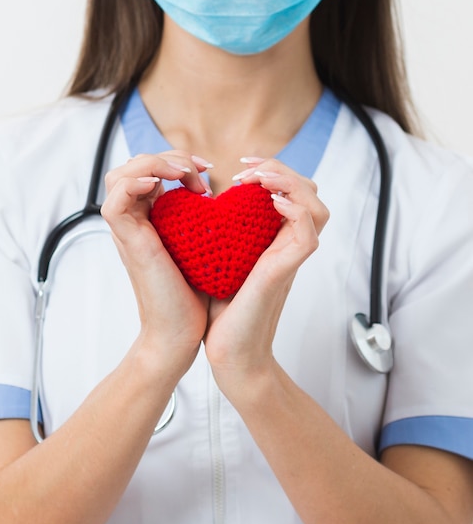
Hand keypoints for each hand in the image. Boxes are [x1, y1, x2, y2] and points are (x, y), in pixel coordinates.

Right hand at [101, 151, 211, 375]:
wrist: (180, 334)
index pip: (149, 170)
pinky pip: (116, 199)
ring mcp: (128, 231)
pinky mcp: (128, 241)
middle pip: (133, 166)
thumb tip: (216, 195)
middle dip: (169, 157)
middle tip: (201, 169)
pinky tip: (166, 185)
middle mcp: (134, 222)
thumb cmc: (194, 295)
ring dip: (155, 163)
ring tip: (186, 174)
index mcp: (149, 219)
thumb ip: (198, 218)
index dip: (177, 160)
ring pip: (120, 175)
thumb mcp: (199, 245)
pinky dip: (137, 182)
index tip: (209, 170)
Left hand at [203, 159, 328, 399]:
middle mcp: (287, 247)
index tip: (240, 168)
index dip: (272, 171)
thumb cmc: (222, 311)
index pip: (292, 193)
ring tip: (259, 180)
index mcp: (275, 240)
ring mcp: (289, 260)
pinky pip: (306, 235)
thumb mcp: (222, 259)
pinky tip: (270, 203)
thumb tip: (206, 203)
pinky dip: (294, 212)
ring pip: (316, 208)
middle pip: (310, 193)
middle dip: (280, 169)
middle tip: (246, 169)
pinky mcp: (283, 274)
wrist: (229, 355)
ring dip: (289, 184)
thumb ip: (225, 232)